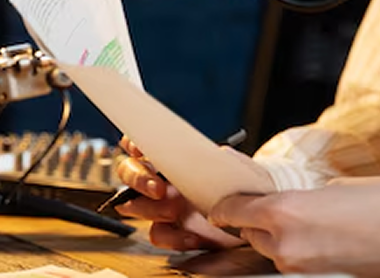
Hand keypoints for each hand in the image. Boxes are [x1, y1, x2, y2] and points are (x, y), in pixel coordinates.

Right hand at [114, 136, 244, 250]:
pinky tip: (192, 234)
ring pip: (134, 205)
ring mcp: (164, 205)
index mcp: (175, 157)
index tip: (139, 147)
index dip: (135, 142)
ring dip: (151, 208)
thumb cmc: (242, 188)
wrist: (251, 219)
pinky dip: (172, 237)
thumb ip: (225, 159)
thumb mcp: (238, 168)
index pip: (144, 142)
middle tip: (159, 188)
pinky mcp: (171, 230)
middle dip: (138, 178)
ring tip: (176, 210)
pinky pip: (157, 234)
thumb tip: (218, 153)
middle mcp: (164, 178)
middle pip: (128, 171)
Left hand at [209, 175, 379, 277]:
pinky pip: (289, 262)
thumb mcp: (334, 186)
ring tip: (299, 220)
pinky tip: (312, 236)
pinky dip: (292, 249)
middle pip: (250, 233)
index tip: (219, 204)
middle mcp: (285, 242)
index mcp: (286, 209)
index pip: (235, 210)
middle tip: (265, 205)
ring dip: (274, 236)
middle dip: (253, 220)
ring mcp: (298, 267)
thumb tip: (288, 205)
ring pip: (269, 250)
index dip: (224, 207)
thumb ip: (302, 197)